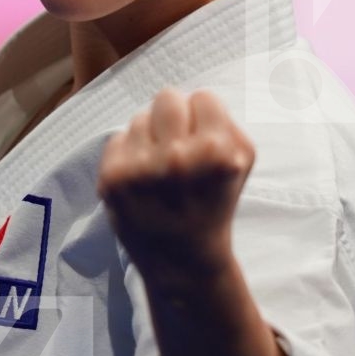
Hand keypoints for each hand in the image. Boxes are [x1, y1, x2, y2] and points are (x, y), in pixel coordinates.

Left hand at [97, 87, 253, 289]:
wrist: (183, 258)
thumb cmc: (213, 202)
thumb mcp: (242, 162)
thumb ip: (225, 120)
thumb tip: (193, 97)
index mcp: (217, 151)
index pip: (203, 97)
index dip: (205, 118)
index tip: (203, 142)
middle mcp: (177, 157)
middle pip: (167, 97)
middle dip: (174, 118)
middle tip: (178, 147)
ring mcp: (141, 168)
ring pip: (140, 117)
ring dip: (150, 137)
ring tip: (160, 170)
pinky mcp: (112, 178)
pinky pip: (118, 137)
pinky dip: (129, 154)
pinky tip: (141, 180)